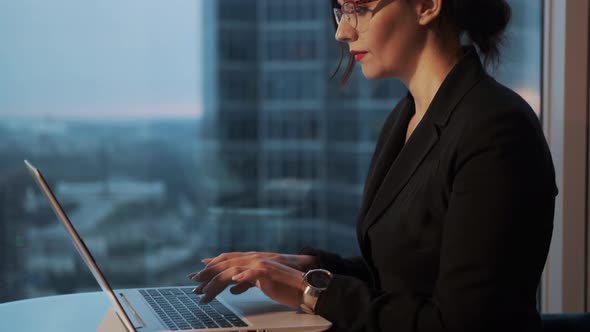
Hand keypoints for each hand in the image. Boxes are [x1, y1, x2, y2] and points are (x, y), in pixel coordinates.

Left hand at [188, 253, 311, 307]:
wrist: (303, 287)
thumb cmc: (284, 287)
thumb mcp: (261, 284)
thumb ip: (247, 282)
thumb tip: (233, 287)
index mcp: (252, 261)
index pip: (227, 260)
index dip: (211, 267)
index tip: (198, 275)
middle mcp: (254, 259)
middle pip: (225, 265)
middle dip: (208, 275)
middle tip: (195, 286)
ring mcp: (260, 265)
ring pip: (232, 271)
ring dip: (216, 283)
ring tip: (205, 293)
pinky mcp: (268, 273)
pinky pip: (252, 274)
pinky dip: (242, 277)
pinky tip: (233, 283)